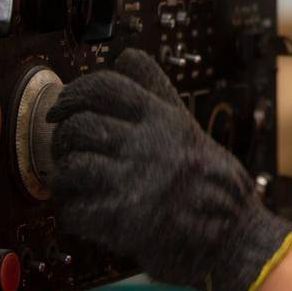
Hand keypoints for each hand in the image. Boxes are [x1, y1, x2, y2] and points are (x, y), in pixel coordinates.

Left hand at [46, 48, 291, 290]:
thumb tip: (126, 56)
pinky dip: (74, 214)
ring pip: (70, 167)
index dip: (73, 93)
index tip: (60, 107)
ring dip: (64, 177)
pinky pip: (74, 211)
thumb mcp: (186, 125)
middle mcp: (146, 145)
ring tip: (74, 183)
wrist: (231, 234)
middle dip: (64, 138)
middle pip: (79, 125)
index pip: (104, 87)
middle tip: (68, 149)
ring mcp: (133, 183)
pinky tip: (87, 212)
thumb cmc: (207, 178)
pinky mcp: (122, 221)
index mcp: (161, 119)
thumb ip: (155, 91)